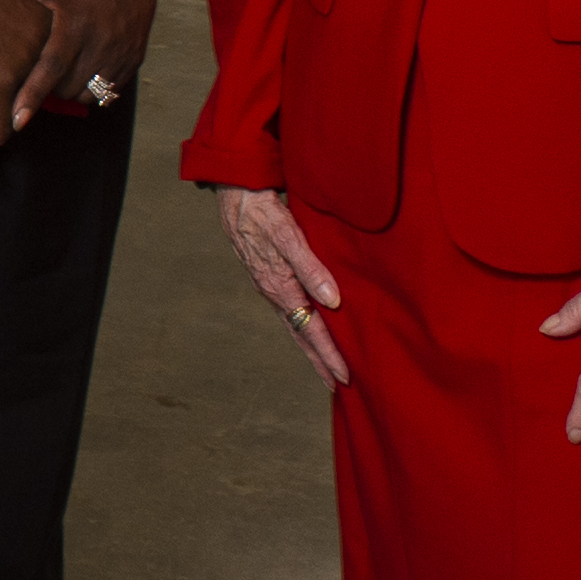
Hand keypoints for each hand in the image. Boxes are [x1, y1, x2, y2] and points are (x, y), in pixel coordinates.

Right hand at [0, 0, 48, 117]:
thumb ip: (21, 16)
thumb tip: (16, 25)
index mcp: (46, 23)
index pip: (51, 56)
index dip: (39, 68)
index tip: (32, 78)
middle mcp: (42, 48)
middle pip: (41, 79)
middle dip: (31, 90)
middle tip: (22, 100)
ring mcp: (24, 68)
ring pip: (25, 99)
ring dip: (17, 112)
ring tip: (13, 123)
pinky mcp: (2, 86)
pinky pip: (6, 116)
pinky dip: (2, 130)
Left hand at [5, 0, 168, 132]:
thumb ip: (25, 19)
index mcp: (73, 25)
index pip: (49, 69)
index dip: (31, 96)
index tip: (17, 121)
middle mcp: (100, 42)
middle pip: (67, 89)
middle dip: (50, 90)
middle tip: (41, 76)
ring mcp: (121, 52)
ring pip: (90, 94)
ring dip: (73, 90)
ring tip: (65, 74)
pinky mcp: (136, 57)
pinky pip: (112, 90)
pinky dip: (96, 87)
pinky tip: (86, 71)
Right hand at [213, 186, 351, 386]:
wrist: (236, 195)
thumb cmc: (263, 212)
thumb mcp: (288, 236)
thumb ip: (310, 268)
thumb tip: (331, 301)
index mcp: (280, 287)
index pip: (310, 329)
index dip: (328, 354)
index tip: (344, 376)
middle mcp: (274, 292)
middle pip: (301, 335)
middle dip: (319, 361)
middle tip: (337, 384)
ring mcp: (271, 285)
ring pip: (295, 323)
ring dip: (312, 346)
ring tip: (326, 364)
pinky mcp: (271, 275)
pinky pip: (290, 308)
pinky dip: (303, 324)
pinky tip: (310, 324)